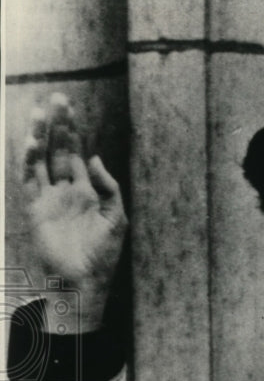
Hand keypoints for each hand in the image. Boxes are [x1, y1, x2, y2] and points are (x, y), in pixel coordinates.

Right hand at [23, 93, 127, 331]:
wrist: (82, 282)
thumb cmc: (103, 256)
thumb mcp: (116, 219)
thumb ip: (109, 187)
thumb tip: (95, 157)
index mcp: (87, 192)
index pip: (77, 155)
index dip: (73, 132)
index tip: (70, 108)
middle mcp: (65, 191)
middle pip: (59, 150)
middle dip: (59, 125)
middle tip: (57, 98)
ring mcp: (49, 199)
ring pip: (42, 159)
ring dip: (41, 136)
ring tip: (42, 110)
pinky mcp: (36, 209)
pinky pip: (30, 179)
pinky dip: (29, 159)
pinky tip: (32, 140)